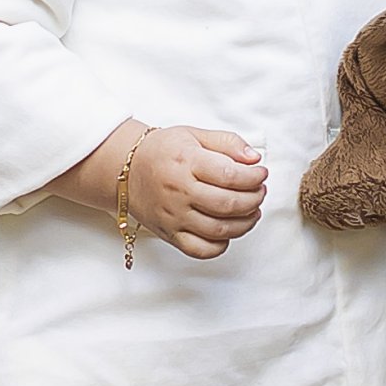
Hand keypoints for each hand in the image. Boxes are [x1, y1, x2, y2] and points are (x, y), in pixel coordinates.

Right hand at [50, 119, 269, 255]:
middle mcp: (179, 191)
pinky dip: (221, 245)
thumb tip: (254, 159)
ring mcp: (173, 216)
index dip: (254, 177)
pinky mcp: (169, 234)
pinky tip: (228, 230)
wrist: (125, 169)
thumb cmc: (163, 151)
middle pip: (228, 204)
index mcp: (186, 162)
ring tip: (252, 210)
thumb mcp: (194, 134)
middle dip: (254, 199)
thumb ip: (227, 143)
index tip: (261, 174)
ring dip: (245, 223)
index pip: (230, 175)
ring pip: (219, 230)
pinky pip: (201, 250)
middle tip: (260, 192)